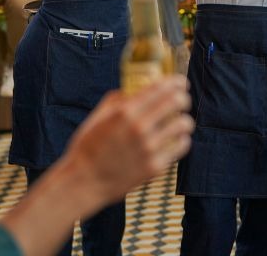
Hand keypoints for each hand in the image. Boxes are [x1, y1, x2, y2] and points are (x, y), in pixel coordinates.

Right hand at [68, 76, 193, 202]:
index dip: (176, 81)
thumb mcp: (96, 119)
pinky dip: (181, 140)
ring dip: (183, 121)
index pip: (161, 87)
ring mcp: (148, 148)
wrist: (82, 184)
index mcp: (124, 113)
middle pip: (178, 101)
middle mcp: (138, 128)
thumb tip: (132, 89)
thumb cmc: (86, 150)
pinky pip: (182, 145)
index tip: (180, 82)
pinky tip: (174, 140)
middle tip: (181, 102)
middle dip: (183, 98)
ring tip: (177, 124)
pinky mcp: (155, 166)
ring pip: (184, 124)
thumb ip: (115, 101)